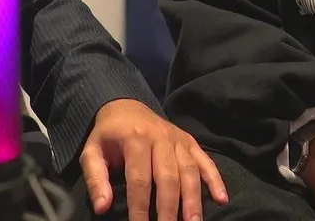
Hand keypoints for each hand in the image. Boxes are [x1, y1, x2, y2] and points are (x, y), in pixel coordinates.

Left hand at [79, 99, 227, 220]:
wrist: (125, 106)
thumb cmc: (108, 135)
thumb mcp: (92, 152)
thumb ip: (96, 178)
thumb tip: (102, 207)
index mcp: (135, 138)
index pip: (139, 179)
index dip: (140, 207)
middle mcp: (160, 137)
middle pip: (168, 177)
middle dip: (169, 208)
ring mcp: (178, 139)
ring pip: (189, 170)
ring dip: (193, 199)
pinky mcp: (190, 141)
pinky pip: (205, 160)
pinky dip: (215, 179)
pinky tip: (222, 198)